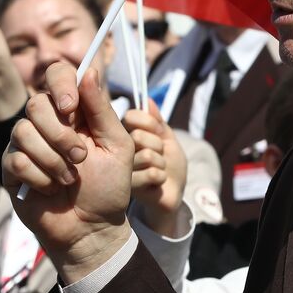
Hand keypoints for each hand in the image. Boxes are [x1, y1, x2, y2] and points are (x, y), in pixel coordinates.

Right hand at [2, 63, 133, 281]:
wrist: (93, 228)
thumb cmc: (110, 187)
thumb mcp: (118, 146)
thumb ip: (103, 111)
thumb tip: (89, 71)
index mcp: (75, 113)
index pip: (57, 75)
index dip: (60, 84)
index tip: (71, 107)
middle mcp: (48, 124)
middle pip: (35, 104)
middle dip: (60, 134)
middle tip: (80, 158)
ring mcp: (26, 145)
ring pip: (23, 131)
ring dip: (52, 160)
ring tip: (69, 179)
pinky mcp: (12, 168)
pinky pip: (16, 159)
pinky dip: (40, 177)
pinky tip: (51, 189)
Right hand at [126, 104, 187, 237]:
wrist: (173, 192)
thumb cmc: (169, 163)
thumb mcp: (167, 138)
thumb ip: (158, 122)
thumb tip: (147, 100)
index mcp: (126, 135)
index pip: (131, 117)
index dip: (149, 123)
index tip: (157, 132)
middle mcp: (119, 151)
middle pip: (138, 136)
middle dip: (158, 145)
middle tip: (158, 155)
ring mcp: (122, 170)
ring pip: (147, 155)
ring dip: (161, 163)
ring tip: (157, 169)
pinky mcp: (129, 188)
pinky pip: (152, 173)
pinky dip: (162, 177)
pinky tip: (156, 182)